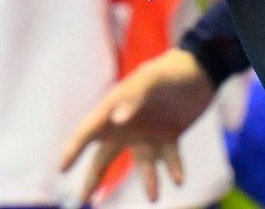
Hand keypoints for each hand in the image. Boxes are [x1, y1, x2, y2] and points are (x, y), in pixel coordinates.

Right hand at [60, 49, 214, 202]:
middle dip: (95, 178)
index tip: (62, 169)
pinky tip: (178, 180)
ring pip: (142, 163)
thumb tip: (117, 120)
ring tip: (154, 197)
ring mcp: (148, 131)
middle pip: (106, 156)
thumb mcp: (152, 79)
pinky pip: (169, 158)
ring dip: (148, 180)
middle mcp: (128, 123)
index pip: (89, 131)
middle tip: (84, 200)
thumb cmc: (171, 69)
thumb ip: (135, 97)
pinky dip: (173, 169)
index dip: (74, 149)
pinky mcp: (170, 134)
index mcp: (115, 107)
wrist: (202, 68)